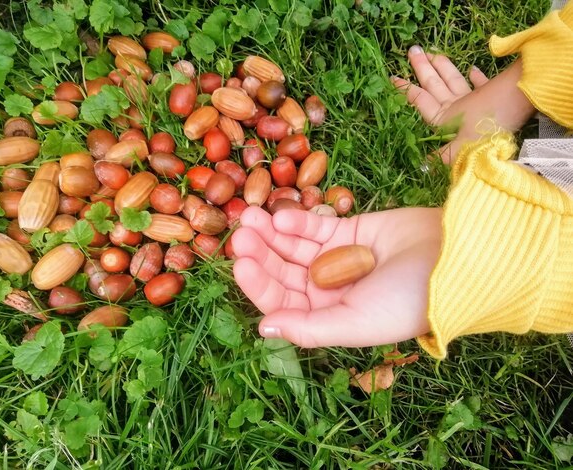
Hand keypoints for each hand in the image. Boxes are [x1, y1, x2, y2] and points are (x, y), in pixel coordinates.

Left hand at [232, 206, 441, 347]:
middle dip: (261, 255)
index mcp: (328, 317)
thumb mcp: (357, 322)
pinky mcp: (348, 230)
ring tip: (250, 217)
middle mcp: (328, 289)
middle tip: (240, 235)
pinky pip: (315, 226)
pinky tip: (282, 215)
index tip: (240, 265)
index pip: (283, 303)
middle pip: (284, 272)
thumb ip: (310, 328)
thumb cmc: (409, 300)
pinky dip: (298, 220)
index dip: (259, 286)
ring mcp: (336, 258)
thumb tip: (263, 329)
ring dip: (271, 233)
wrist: (456, 259)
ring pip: (293, 246)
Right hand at [393, 47, 533, 162]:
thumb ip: (442, 158)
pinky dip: (476, 77)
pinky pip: (481, 84)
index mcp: (444, 118)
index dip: (406, 90)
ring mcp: (474, 99)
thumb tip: (422, 167)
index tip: (393, 78)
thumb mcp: (462, 149)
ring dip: (442, 67)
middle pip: (434, 84)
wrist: (521, 106)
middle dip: (422, 68)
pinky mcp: (492, 96)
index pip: (420, 100)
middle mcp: (456, 106)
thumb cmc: (489, 128)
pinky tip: (473, 69)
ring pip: (452, 80)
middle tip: (412, 51)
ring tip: (432, 54)